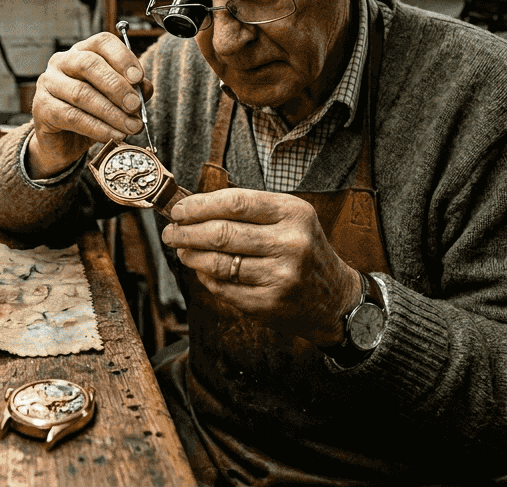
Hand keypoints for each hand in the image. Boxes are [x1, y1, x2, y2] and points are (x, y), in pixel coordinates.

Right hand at [27, 32, 152, 177]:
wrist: (62, 142)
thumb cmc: (90, 113)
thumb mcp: (115, 99)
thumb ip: (132, 89)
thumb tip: (145, 88)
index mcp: (83, 51)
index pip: (102, 42)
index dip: (122, 58)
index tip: (139, 78)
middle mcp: (62, 62)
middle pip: (89, 64)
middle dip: (117, 87)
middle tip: (135, 106)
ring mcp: (48, 83)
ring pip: (82, 93)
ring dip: (111, 112)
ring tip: (131, 127)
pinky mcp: (41, 108)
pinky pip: (72, 116)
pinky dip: (97, 128)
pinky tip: (113, 135)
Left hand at [162, 189, 363, 346]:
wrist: (335, 298)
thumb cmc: (303, 250)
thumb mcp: (289, 219)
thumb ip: (248, 210)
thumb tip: (193, 208)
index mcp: (293, 213)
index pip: (236, 203)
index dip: (199, 205)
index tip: (179, 210)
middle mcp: (290, 243)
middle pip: (221, 234)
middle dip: (186, 232)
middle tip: (170, 233)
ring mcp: (281, 276)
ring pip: (217, 264)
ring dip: (190, 256)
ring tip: (182, 250)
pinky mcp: (269, 304)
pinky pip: (223, 288)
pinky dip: (206, 278)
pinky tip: (203, 271)